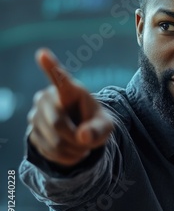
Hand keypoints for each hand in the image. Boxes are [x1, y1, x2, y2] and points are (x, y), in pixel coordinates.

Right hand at [27, 48, 113, 166]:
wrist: (82, 134)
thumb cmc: (95, 123)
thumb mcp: (105, 126)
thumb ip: (98, 130)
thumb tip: (83, 137)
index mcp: (69, 90)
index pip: (59, 77)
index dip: (50, 66)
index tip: (43, 53)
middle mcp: (47, 97)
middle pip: (57, 124)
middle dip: (75, 138)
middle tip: (87, 140)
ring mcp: (36, 114)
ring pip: (53, 141)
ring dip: (72, 149)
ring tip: (80, 144)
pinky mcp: (32, 131)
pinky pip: (48, 151)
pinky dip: (65, 157)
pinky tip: (71, 150)